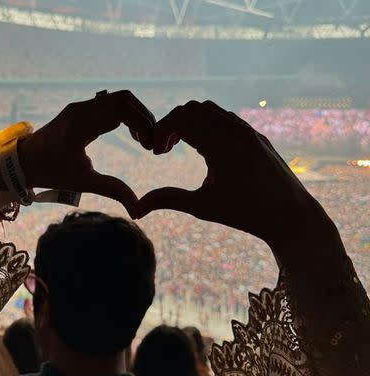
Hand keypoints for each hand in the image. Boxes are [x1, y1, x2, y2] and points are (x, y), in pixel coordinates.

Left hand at [18, 90, 155, 213]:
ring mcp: (80, 107)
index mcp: (81, 123)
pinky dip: (125, 115)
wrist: (22, 162)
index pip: (122, 109)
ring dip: (135, 115)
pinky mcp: (81, 110)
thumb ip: (112, 190)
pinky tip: (131, 135)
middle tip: (150, 142)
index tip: (149, 146)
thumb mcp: (82, 182)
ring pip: (118, 99)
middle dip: (143, 117)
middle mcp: (81, 109)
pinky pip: (109, 104)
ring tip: (143, 140)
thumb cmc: (49, 172)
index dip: (143, 123)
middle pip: (124, 99)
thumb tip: (138, 209)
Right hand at [135, 100, 340, 258]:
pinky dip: (208, 125)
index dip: (160, 131)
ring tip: (180, 148)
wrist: (291, 215)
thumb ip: (168, 200)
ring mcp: (248, 131)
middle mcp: (235, 130)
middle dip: (173, 124)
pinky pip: (226, 118)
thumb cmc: (245, 213)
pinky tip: (204, 150)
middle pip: (193, 108)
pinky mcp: (256, 136)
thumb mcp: (202, 207)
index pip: (181, 118)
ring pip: (211, 110)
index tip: (154, 153)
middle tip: (163, 149)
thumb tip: (136, 209)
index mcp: (220, 144)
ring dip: (190, 122)